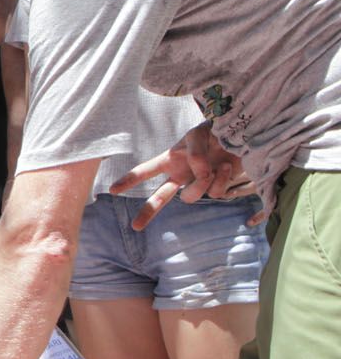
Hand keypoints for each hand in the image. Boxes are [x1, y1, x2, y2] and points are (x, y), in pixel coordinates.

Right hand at [111, 122, 259, 229]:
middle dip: (148, 211)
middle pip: (160, 197)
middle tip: (136, 226)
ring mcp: (198, 183)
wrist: (245, 136)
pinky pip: (214, 193)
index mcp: (171, 160)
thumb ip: (194, 153)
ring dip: (203, 182)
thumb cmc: (216, 131)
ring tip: (214, 166)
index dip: (129, 180)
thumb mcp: (198, 135)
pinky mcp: (216, 188)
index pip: (146, 171)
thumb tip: (199, 175)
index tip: (113, 190)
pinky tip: (226, 167)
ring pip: (191, 197)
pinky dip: (222, 180)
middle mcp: (181, 174)